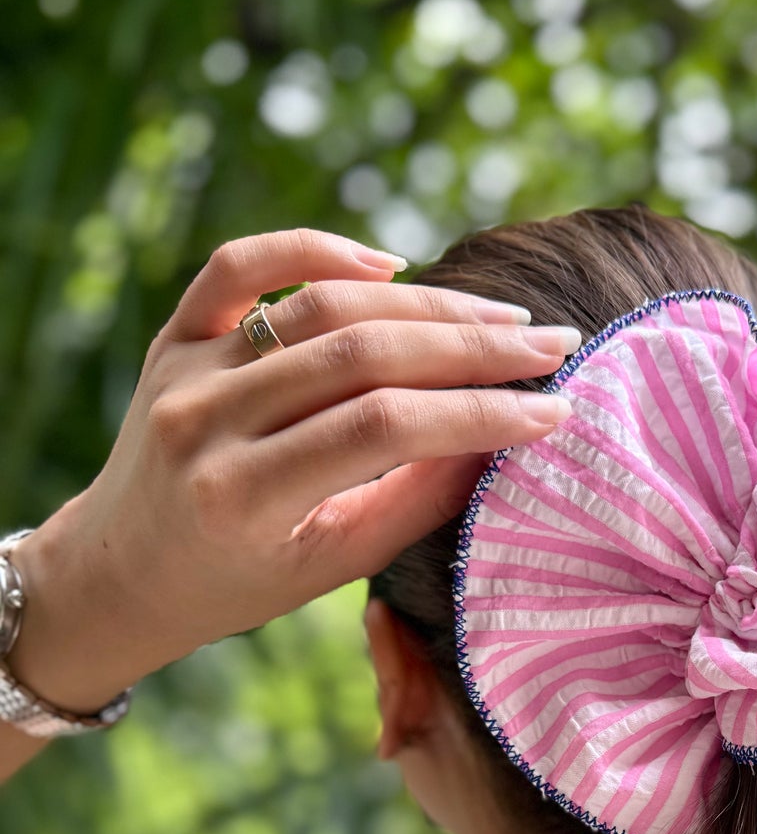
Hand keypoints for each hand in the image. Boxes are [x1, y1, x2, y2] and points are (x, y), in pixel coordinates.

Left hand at [11, 228, 578, 712]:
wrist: (124, 569)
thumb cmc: (241, 582)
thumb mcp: (334, 567)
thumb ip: (417, 502)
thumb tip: (504, 434)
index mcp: (244, 497)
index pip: (385, 428)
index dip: (479, 412)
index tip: (554, 410)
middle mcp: (207, 422)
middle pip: (362, 356)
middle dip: (471, 348)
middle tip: (552, 346)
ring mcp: (185, 369)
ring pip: (321, 305)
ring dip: (424, 303)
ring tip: (498, 320)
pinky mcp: (175, 334)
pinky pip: (244, 264)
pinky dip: (319, 251)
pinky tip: (389, 267)